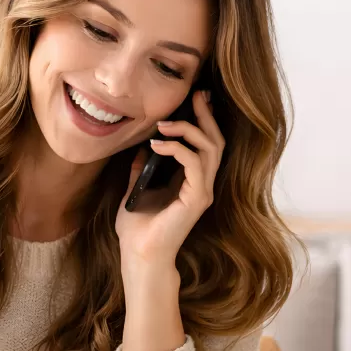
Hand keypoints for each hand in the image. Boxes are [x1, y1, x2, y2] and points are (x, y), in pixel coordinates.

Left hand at [115, 89, 225, 266]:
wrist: (139, 255)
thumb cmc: (137, 229)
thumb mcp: (136, 189)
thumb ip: (141, 169)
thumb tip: (141, 147)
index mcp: (191, 181)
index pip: (205, 144)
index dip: (203, 120)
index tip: (193, 98)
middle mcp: (202, 185)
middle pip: (215, 140)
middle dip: (206, 115)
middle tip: (195, 94)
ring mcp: (202, 192)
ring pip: (210, 148)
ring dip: (188, 129)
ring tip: (164, 122)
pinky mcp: (197, 199)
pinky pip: (195, 163)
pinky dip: (178, 148)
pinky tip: (158, 143)